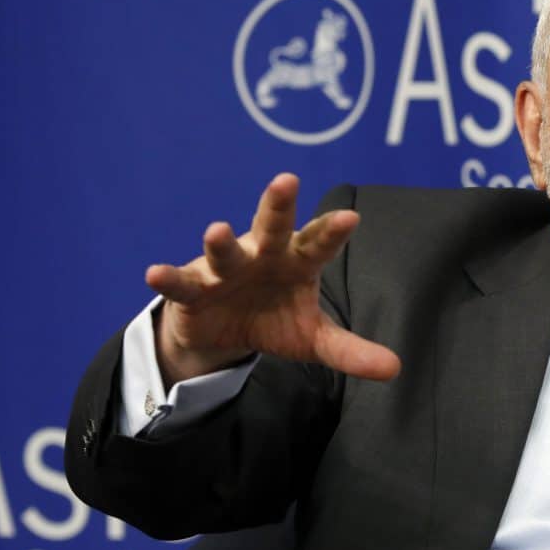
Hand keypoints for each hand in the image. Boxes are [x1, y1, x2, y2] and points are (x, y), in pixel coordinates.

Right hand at [145, 173, 400, 386]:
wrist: (225, 330)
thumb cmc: (276, 319)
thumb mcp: (314, 338)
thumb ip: (350, 350)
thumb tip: (396, 369)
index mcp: (298, 262)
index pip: (319, 244)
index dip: (332, 232)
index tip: (351, 217)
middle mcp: (263, 255)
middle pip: (273, 227)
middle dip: (279, 206)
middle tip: (287, 180)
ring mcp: (226, 268)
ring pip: (225, 251)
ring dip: (220, 242)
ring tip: (217, 229)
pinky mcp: (194, 288)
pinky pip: (181, 282)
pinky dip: (168, 278)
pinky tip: (153, 272)